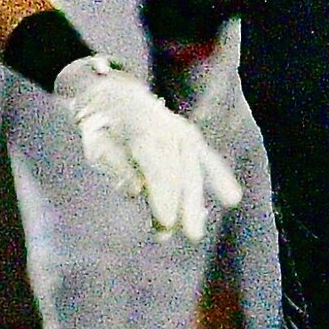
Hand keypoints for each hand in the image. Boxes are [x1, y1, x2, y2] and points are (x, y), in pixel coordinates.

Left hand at [55, 56, 242, 241]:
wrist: (114, 94)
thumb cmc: (102, 126)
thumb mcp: (96, 141)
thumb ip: (116, 164)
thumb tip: (137, 191)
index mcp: (138, 129)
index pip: (156, 165)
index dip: (162, 193)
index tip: (167, 220)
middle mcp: (164, 129)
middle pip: (177, 170)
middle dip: (182, 203)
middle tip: (183, 234)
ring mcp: (179, 131)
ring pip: (192, 167)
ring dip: (194, 201)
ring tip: (195, 232)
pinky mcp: (189, 136)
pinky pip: (206, 157)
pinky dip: (219, 176)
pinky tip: (232, 198)